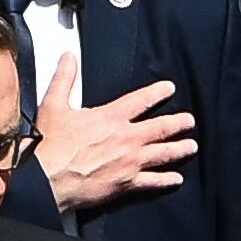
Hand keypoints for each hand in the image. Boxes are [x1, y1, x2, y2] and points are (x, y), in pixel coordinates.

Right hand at [30, 55, 194, 211]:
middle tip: (190, 120)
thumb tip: (68, 58)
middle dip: (178, 123)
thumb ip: (64, 79)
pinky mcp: (128, 182)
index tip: (170, 88)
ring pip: (164, 153)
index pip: (140, 100)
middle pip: (161, 128)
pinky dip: (168, 179)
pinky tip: (177, 178)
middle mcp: (126, 139)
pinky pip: (154, 181)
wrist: (48, 178)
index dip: (157, 93)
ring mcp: (130, 162)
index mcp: (110, 118)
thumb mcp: (53, 105)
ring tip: (192, 146)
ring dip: (180, 149)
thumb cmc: (50, 143)